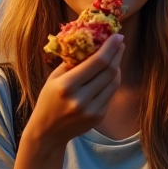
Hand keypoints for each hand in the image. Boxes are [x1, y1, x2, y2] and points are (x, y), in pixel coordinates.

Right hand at [26, 35, 124, 150]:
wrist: (48, 132)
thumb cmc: (48, 100)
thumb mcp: (54, 78)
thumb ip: (73, 62)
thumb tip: (93, 43)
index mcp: (67, 86)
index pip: (97, 62)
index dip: (110, 47)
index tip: (117, 36)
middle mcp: (81, 99)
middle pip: (109, 71)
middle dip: (117, 54)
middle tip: (119, 43)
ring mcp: (92, 110)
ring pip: (114, 82)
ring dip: (117, 67)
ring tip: (115, 57)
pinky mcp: (99, 117)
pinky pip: (110, 94)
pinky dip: (111, 82)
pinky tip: (108, 75)